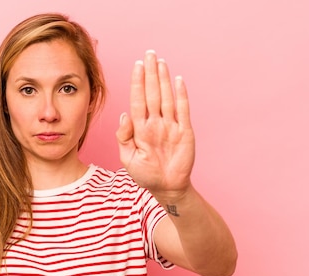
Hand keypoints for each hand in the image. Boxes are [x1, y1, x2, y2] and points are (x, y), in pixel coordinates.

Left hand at [116, 50, 194, 200]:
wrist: (166, 188)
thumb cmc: (145, 175)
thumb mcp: (128, 158)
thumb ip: (123, 137)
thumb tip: (124, 114)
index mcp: (140, 128)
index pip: (138, 100)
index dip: (137, 83)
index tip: (137, 66)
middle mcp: (155, 123)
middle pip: (152, 93)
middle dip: (150, 73)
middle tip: (149, 54)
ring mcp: (170, 126)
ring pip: (166, 97)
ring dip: (164, 79)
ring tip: (161, 62)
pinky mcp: (184, 132)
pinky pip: (183, 110)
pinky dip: (181, 95)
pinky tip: (178, 80)